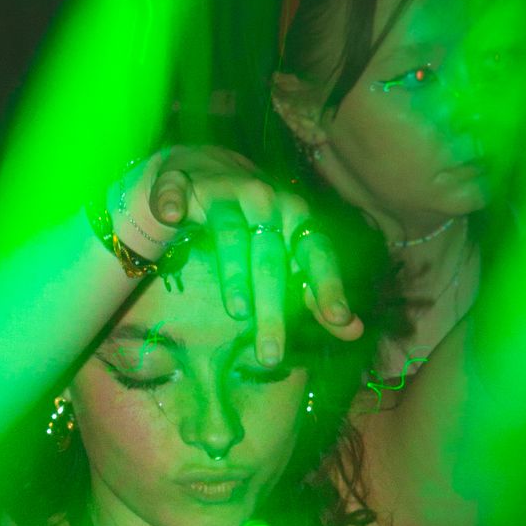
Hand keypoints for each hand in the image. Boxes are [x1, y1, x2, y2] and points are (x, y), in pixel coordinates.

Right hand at [136, 145, 363, 364]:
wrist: (206, 170)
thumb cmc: (255, 224)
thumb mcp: (289, 256)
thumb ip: (316, 294)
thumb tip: (354, 332)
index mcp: (296, 218)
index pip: (316, 252)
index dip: (328, 285)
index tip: (338, 319)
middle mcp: (264, 200)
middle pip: (270, 256)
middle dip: (273, 306)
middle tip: (272, 355)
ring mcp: (222, 190)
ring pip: (230, 232)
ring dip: (234, 272)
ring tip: (238, 312)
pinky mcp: (181, 183)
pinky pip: (174, 191)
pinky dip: (171, 202)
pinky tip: (171, 216)